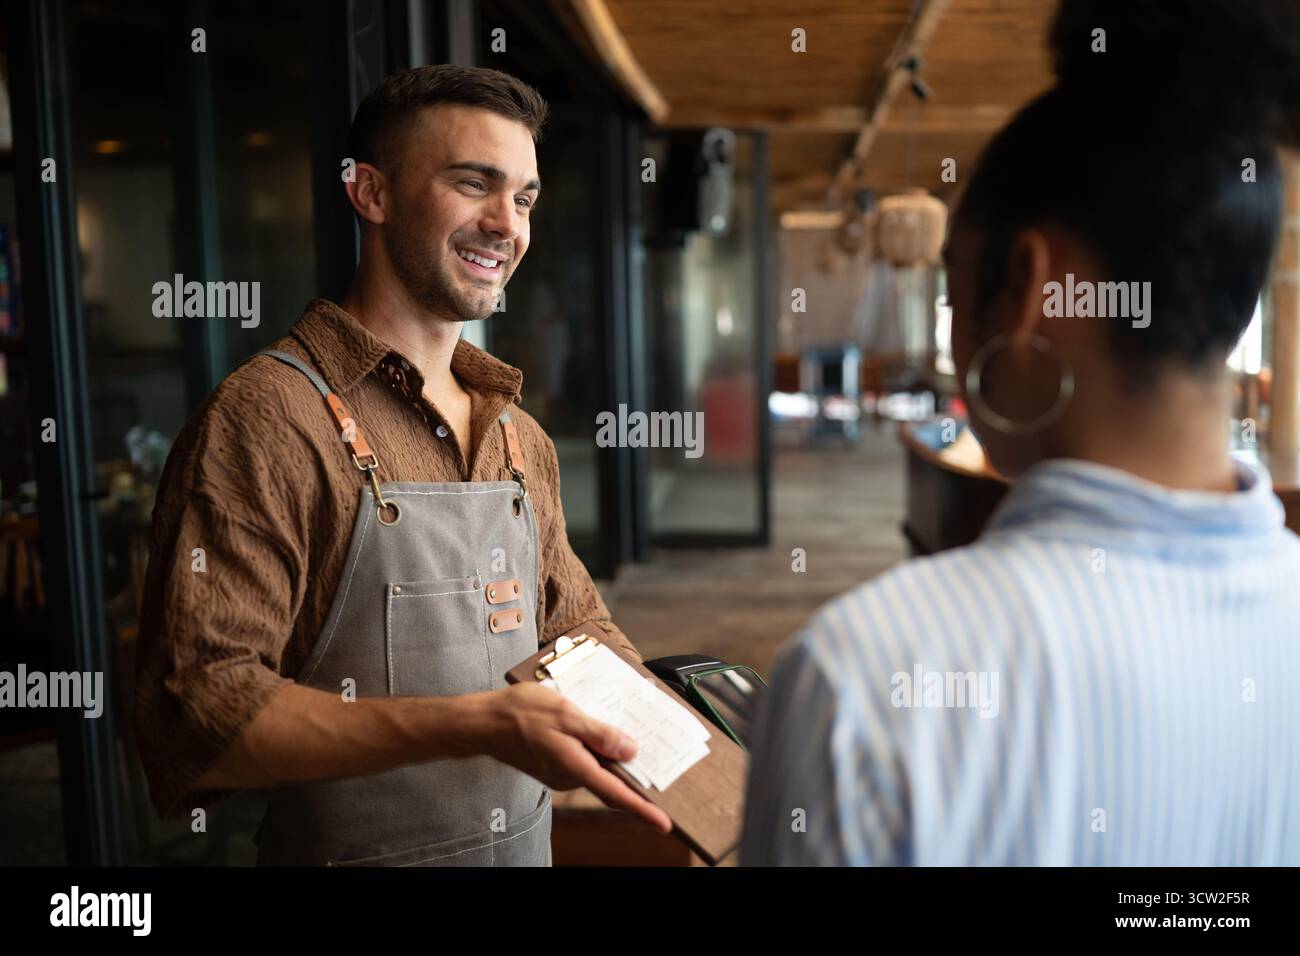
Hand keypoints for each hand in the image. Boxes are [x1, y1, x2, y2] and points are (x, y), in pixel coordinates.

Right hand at [476, 682, 672, 834]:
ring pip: (598, 769)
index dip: (641, 809)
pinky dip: (597, 751)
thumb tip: (630, 750)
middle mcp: (569, 776)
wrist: (485, 722)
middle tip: (662, 768)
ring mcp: (561, 773)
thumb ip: (599, 733)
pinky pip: (585, 761)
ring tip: (632, 735)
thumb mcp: (566, 713)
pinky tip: (600, 732)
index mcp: (575, 766)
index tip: (663, 823)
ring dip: (614, 758)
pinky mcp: (556, 765)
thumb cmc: (522, 713)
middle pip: (610, 781)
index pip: (615, 793)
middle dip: (635, 778)